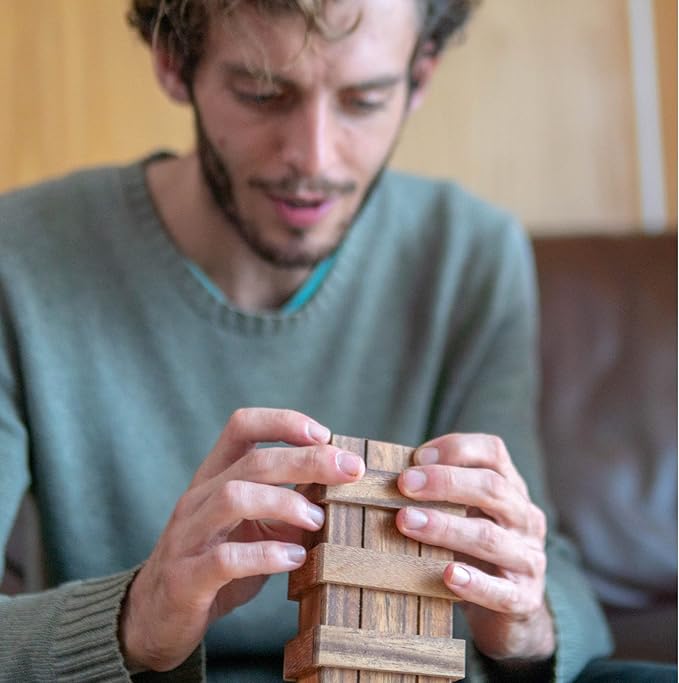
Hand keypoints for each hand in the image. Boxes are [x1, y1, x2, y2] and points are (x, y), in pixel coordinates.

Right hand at [118, 408, 364, 671]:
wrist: (158, 616)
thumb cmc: (216, 563)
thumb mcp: (253, 526)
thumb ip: (287, 505)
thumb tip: (340, 489)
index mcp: (215, 476)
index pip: (242, 425)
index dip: (284, 422)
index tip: (325, 434)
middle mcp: (199, 497)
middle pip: (253, 461)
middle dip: (306, 459)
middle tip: (349, 470)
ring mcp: (188, 535)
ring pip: (234, 498)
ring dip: (285, 503)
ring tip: (317, 520)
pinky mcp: (186, 577)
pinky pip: (225, 558)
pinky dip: (266, 555)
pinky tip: (294, 559)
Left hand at [394, 434, 554, 661]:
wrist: (509, 611)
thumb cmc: (473, 552)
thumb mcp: (463, 515)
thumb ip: (439, 494)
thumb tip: (390, 477)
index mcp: (510, 488)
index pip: (493, 452)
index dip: (456, 449)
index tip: (417, 456)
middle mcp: (525, 518)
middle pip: (491, 488)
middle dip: (445, 482)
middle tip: (404, 484)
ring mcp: (528, 558)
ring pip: (489, 537)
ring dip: (445, 528)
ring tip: (407, 522)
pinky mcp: (524, 599)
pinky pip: (501, 590)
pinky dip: (474, 583)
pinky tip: (448, 574)